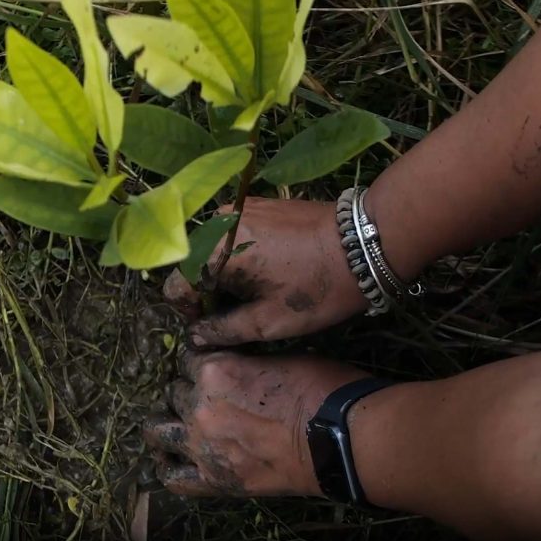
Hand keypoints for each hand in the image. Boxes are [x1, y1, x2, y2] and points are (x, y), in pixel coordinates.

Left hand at [144, 351, 366, 496]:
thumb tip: (234, 365)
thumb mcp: (279, 358)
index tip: (210, 366)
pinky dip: (168, 467)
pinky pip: (173, 477)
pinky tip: (170, 460)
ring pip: (158, 430)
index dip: (200, 361)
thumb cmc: (321, 390)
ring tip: (178, 423)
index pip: (187, 358)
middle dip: (187, 390)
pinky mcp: (214, 480)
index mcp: (213, 370)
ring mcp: (202, 446)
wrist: (341, 440)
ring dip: (167, 422)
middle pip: (174, 391)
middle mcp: (198, 406)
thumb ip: (243, 362)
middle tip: (208, 397)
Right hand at [164, 197, 367, 347]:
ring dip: (224, 273)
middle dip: (208, 292)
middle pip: (192, 265)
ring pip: (211, 249)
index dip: (189, 312)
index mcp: (215, 253)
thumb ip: (224, 330)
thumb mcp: (269, 322)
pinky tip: (267, 268)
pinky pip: (231, 233)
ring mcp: (237, 208)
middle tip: (240, 312)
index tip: (215, 325)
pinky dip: (238, 254)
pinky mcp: (256, 203)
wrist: (364, 242)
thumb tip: (196, 337)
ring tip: (256, 291)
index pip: (176, 285)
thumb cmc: (317, 287)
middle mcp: (218, 223)